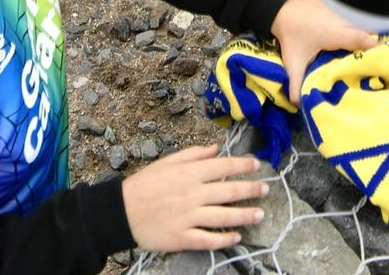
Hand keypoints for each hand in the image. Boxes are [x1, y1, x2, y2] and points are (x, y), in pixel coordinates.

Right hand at [120, 144, 262, 251]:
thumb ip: (194, 154)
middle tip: (267, 189)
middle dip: (251, 189)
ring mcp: (188, 217)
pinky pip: (207, 240)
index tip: (258, 166)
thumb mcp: (168, 161)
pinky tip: (236, 237)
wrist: (122, 211)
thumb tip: (216, 148)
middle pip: (228, 191)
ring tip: (260, 214)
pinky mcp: (182, 238)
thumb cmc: (145, 184)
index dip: (243, 166)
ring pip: (223, 216)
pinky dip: (224, 240)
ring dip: (244, 215)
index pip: (223, 166)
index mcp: (190, 173)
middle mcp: (193, 194)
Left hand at [272, 0, 377, 108]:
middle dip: (373, 44)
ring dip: (365, 34)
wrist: (281, 9)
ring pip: (361, 22)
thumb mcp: (293, 63)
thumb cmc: (290, 36)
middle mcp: (342, 20)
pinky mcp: (338, 6)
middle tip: (375, 60)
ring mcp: (341, 11)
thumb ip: (296, 86)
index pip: (363, 38)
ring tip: (366, 51)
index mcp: (336, 33)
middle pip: (367, 30)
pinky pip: (353, 17)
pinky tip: (354, 38)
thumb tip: (299, 106)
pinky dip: (357, 26)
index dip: (374, 48)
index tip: (381, 60)